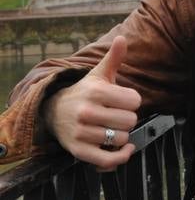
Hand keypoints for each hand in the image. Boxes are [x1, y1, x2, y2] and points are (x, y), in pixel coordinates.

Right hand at [41, 36, 142, 170]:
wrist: (53, 110)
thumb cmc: (85, 92)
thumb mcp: (98, 74)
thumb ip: (114, 58)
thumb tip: (122, 38)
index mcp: (95, 92)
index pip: (135, 101)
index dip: (133, 101)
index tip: (123, 100)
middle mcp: (86, 112)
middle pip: (130, 121)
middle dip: (128, 118)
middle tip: (116, 115)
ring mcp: (81, 133)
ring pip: (121, 138)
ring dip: (121, 135)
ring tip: (111, 127)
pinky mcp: (78, 151)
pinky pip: (107, 160)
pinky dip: (121, 157)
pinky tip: (125, 148)